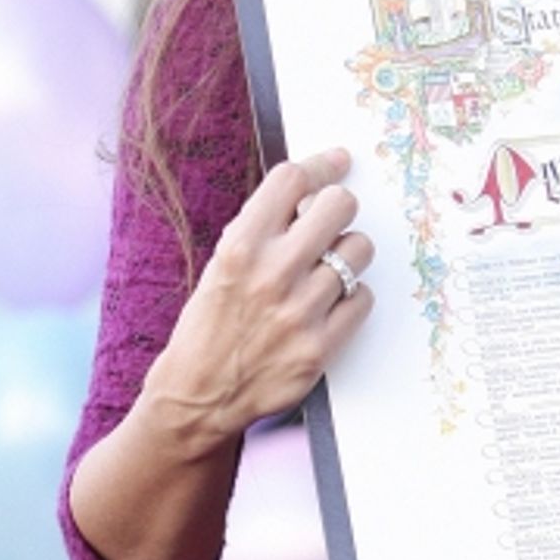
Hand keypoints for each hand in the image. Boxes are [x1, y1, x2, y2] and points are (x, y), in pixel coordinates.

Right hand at [145, 148, 373, 447]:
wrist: (196, 396)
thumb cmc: (209, 324)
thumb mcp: (221, 264)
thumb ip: (263, 228)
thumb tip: (313, 189)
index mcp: (240, 246)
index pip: (292, 179)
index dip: (319, 165)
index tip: (336, 162)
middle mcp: (272, 273)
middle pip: (339, 206)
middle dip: (338, 208)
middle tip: (331, 223)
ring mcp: (299, 311)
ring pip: (358, 250)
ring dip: (347, 256)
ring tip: (326, 272)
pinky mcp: (320, 347)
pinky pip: (363, 298)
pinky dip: (351, 298)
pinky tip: (329, 306)